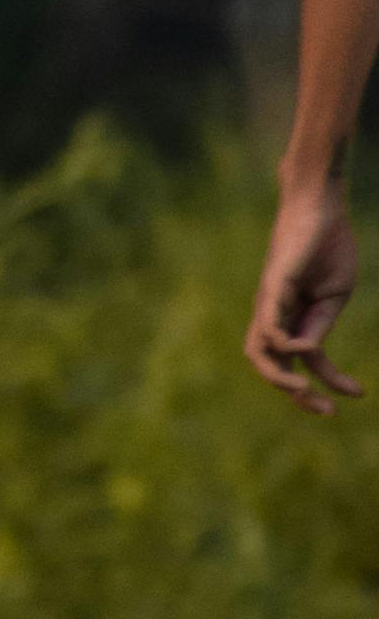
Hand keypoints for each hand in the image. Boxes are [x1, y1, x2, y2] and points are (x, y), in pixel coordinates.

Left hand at [248, 174, 360, 414]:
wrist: (320, 208)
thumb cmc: (327, 247)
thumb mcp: (333, 296)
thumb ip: (320, 326)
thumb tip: (308, 353)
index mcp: (293, 319)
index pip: (305, 361)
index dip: (330, 382)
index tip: (359, 394)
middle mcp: (274, 315)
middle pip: (272, 366)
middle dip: (297, 394)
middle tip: (327, 411)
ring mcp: (270, 302)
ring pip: (259, 352)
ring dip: (279, 378)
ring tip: (305, 390)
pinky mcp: (271, 286)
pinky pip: (267, 324)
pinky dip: (281, 343)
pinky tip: (304, 349)